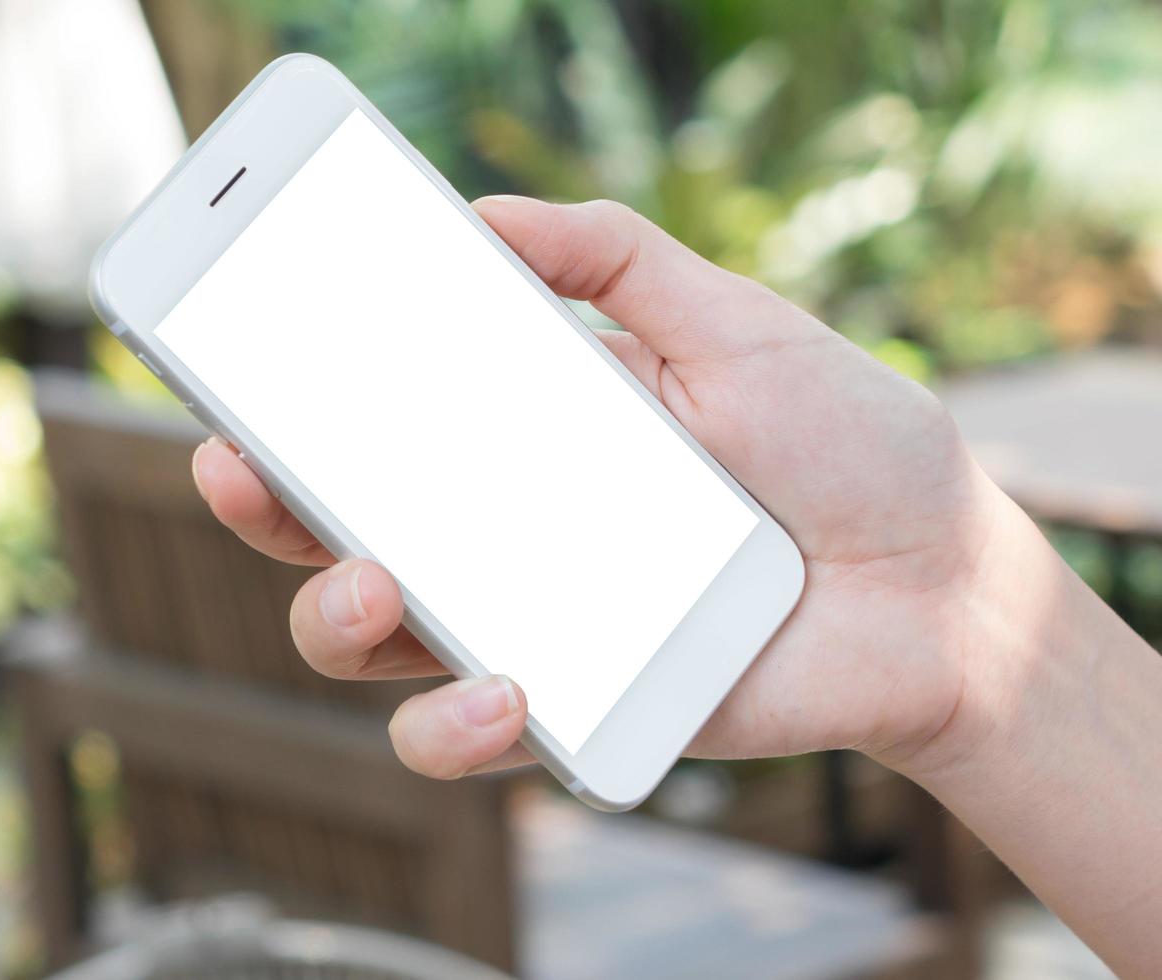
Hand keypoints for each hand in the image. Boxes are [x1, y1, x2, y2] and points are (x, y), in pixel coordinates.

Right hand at [191, 195, 1001, 779]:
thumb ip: (618, 258)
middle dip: (268, 507)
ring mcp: (532, 624)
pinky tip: (504, 691)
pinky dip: (458, 725)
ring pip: (374, 643)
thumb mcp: (734, 323)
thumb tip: (487, 214)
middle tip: (243, 467)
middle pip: (339, 530)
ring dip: (333, 617)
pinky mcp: (576, 710)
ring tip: (372, 581)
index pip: (380, 420)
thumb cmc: (844, 446)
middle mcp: (506, 531)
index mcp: (527, 436)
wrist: (941, 584)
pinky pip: (471, 735)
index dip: (291, 402)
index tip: (235, 367)